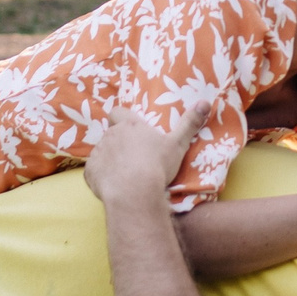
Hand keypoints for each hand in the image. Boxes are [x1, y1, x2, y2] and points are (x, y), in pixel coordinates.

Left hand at [85, 103, 208, 205]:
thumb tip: (206, 102)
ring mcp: (98, 154)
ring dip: (110, 159)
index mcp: (129, 125)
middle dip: (119, 143)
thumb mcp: (178, 144)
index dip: (122, 118)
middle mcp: (110, 136)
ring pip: (103, 152)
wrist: (134, 193)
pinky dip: (101, 176)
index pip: (117, 112)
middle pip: (111, 134)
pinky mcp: (90, 172)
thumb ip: (189, 123)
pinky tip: (114, 185)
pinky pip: (94, 171)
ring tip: (125, 174)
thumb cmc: (157, 165)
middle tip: (135, 156)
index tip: (131, 128)